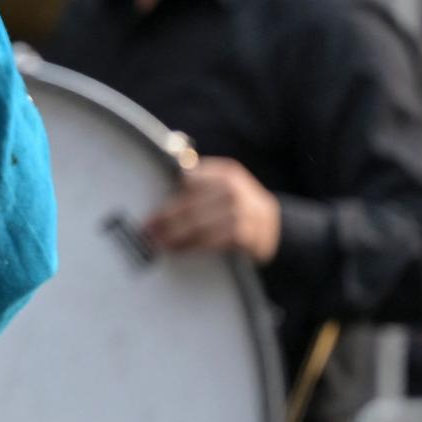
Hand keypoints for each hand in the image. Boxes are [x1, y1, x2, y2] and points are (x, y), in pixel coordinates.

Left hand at [145, 156, 280, 262]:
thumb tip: (155, 198)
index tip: (147, 209)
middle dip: (166, 219)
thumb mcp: (220, 189)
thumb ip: (195, 187)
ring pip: (202, 224)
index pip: (190, 180)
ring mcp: (245, 211)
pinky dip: (194, 246)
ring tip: (159, 243)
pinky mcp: (248, 234)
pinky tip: (181, 249)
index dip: (167, 197)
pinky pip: (215, 240)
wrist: (274, 228)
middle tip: (147, 231)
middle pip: (192, 204)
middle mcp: (235, 189)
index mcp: (225, 172)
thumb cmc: (235, 207)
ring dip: (176, 235)